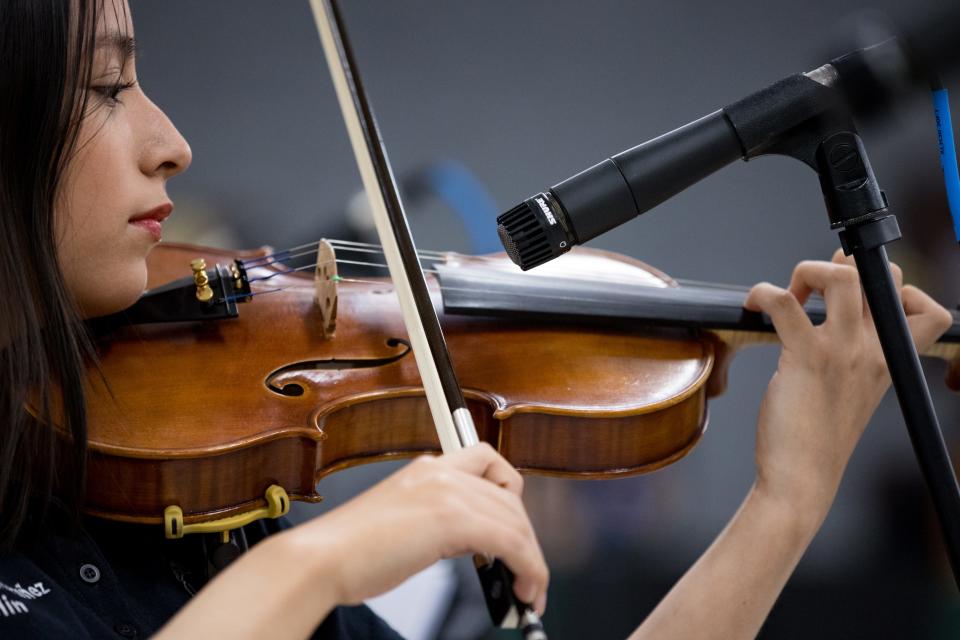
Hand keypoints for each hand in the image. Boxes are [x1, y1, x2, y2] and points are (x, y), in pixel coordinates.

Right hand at [287, 443, 548, 614]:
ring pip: (517, 522)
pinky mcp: (453, 518)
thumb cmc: (349, 552)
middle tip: (528, 573)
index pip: (488, 460)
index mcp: (426, 468)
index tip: (514, 525)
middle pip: (511, 497)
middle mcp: (441, 471)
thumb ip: (437, 522)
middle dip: (526, 539)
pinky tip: (524, 591)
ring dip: (533, 561)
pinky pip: (513, 543)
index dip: (510, 493)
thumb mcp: (402, 522)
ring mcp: (447, 491)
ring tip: (529, 592)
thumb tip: (474, 545)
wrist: (320, 560)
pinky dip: (530, 569)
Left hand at [743, 251, 951, 519]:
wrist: (802, 478)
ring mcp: (841, 352)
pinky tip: (754, 305)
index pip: (929, 312)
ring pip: (840, 277)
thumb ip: (855, 356)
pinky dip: (763, 292)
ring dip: (808, 270)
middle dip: (844, 266)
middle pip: (881, 277)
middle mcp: (872, 352)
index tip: (863, 300)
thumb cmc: (819, 437)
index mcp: (889, 362)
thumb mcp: (853, 392)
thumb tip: (836, 319)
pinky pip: (784, 301)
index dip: (900, 291)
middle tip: (813, 289)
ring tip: (791, 293)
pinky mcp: (804, 356)